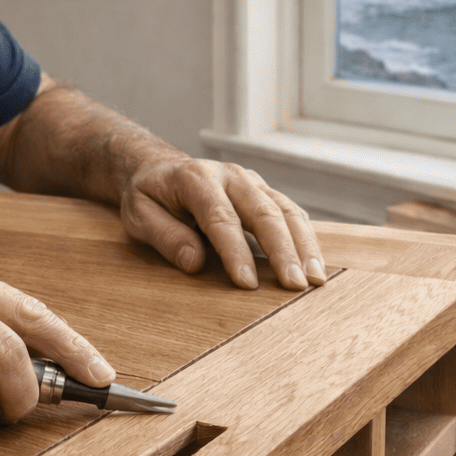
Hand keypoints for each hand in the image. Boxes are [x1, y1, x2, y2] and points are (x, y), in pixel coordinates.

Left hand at [118, 159, 325, 291]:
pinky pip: (291, 214)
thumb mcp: (139, 215)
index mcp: (196, 178)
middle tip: (295, 285)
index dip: (235, 252)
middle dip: (283, 251)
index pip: (221, 218)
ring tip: (316, 279)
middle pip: (264, 213)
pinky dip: (306, 239)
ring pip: (286, 211)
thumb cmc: (149, 196)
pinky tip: (315, 264)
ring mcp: (252, 182)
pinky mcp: (264, 192)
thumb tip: (195, 262)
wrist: (160, 169)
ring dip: (305, 246)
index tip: (248, 284)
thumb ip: (165, 236)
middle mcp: (231, 175)